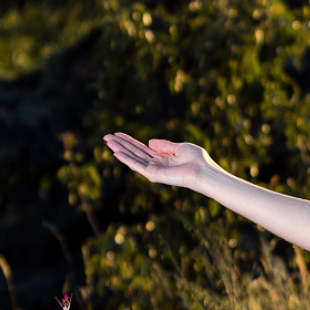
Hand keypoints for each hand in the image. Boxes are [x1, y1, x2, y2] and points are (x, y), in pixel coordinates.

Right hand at [102, 133, 217, 189]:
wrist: (203, 171)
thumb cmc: (197, 160)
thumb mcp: (181, 147)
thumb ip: (164, 145)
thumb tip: (149, 142)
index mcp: (163, 158)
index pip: (142, 148)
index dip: (129, 141)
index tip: (117, 134)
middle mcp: (157, 164)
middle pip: (135, 152)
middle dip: (121, 144)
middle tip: (106, 136)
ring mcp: (155, 170)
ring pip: (133, 158)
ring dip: (120, 150)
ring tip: (108, 142)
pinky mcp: (154, 175)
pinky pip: (137, 166)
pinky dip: (126, 159)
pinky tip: (116, 153)